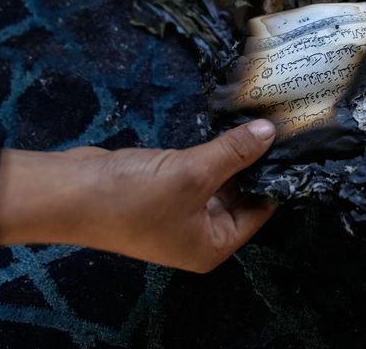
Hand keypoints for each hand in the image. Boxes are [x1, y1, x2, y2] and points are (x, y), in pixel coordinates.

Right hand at [0, 120, 277, 271]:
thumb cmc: (133, 197)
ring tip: (261, 121)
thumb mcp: (192, 173)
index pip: (261, 211)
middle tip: (281, 125)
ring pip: (220, 179)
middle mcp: (202, 233)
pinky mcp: (166, 190)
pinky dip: (211, 152)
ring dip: (233, 154)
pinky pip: (199, 170)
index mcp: (213, 245)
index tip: (295, 144)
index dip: (276, 177)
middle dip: (255, 162)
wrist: (70, 193)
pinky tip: (229, 126)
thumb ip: (234, 152)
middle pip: (242, 195)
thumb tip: (270, 133)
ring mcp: (182, 212)